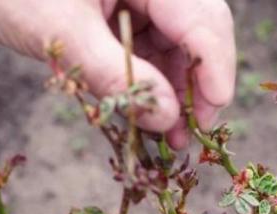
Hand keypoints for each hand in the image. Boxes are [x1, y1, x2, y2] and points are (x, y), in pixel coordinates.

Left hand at [0, 0, 235, 148]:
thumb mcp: (61, 32)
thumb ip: (116, 76)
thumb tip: (167, 119)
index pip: (203, 17)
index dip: (215, 68)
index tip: (212, 115)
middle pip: (199, 32)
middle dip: (197, 85)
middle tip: (189, 135)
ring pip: (178, 45)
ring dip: (176, 91)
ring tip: (166, 137)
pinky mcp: (124, 12)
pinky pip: (151, 49)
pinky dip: (151, 83)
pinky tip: (146, 114)